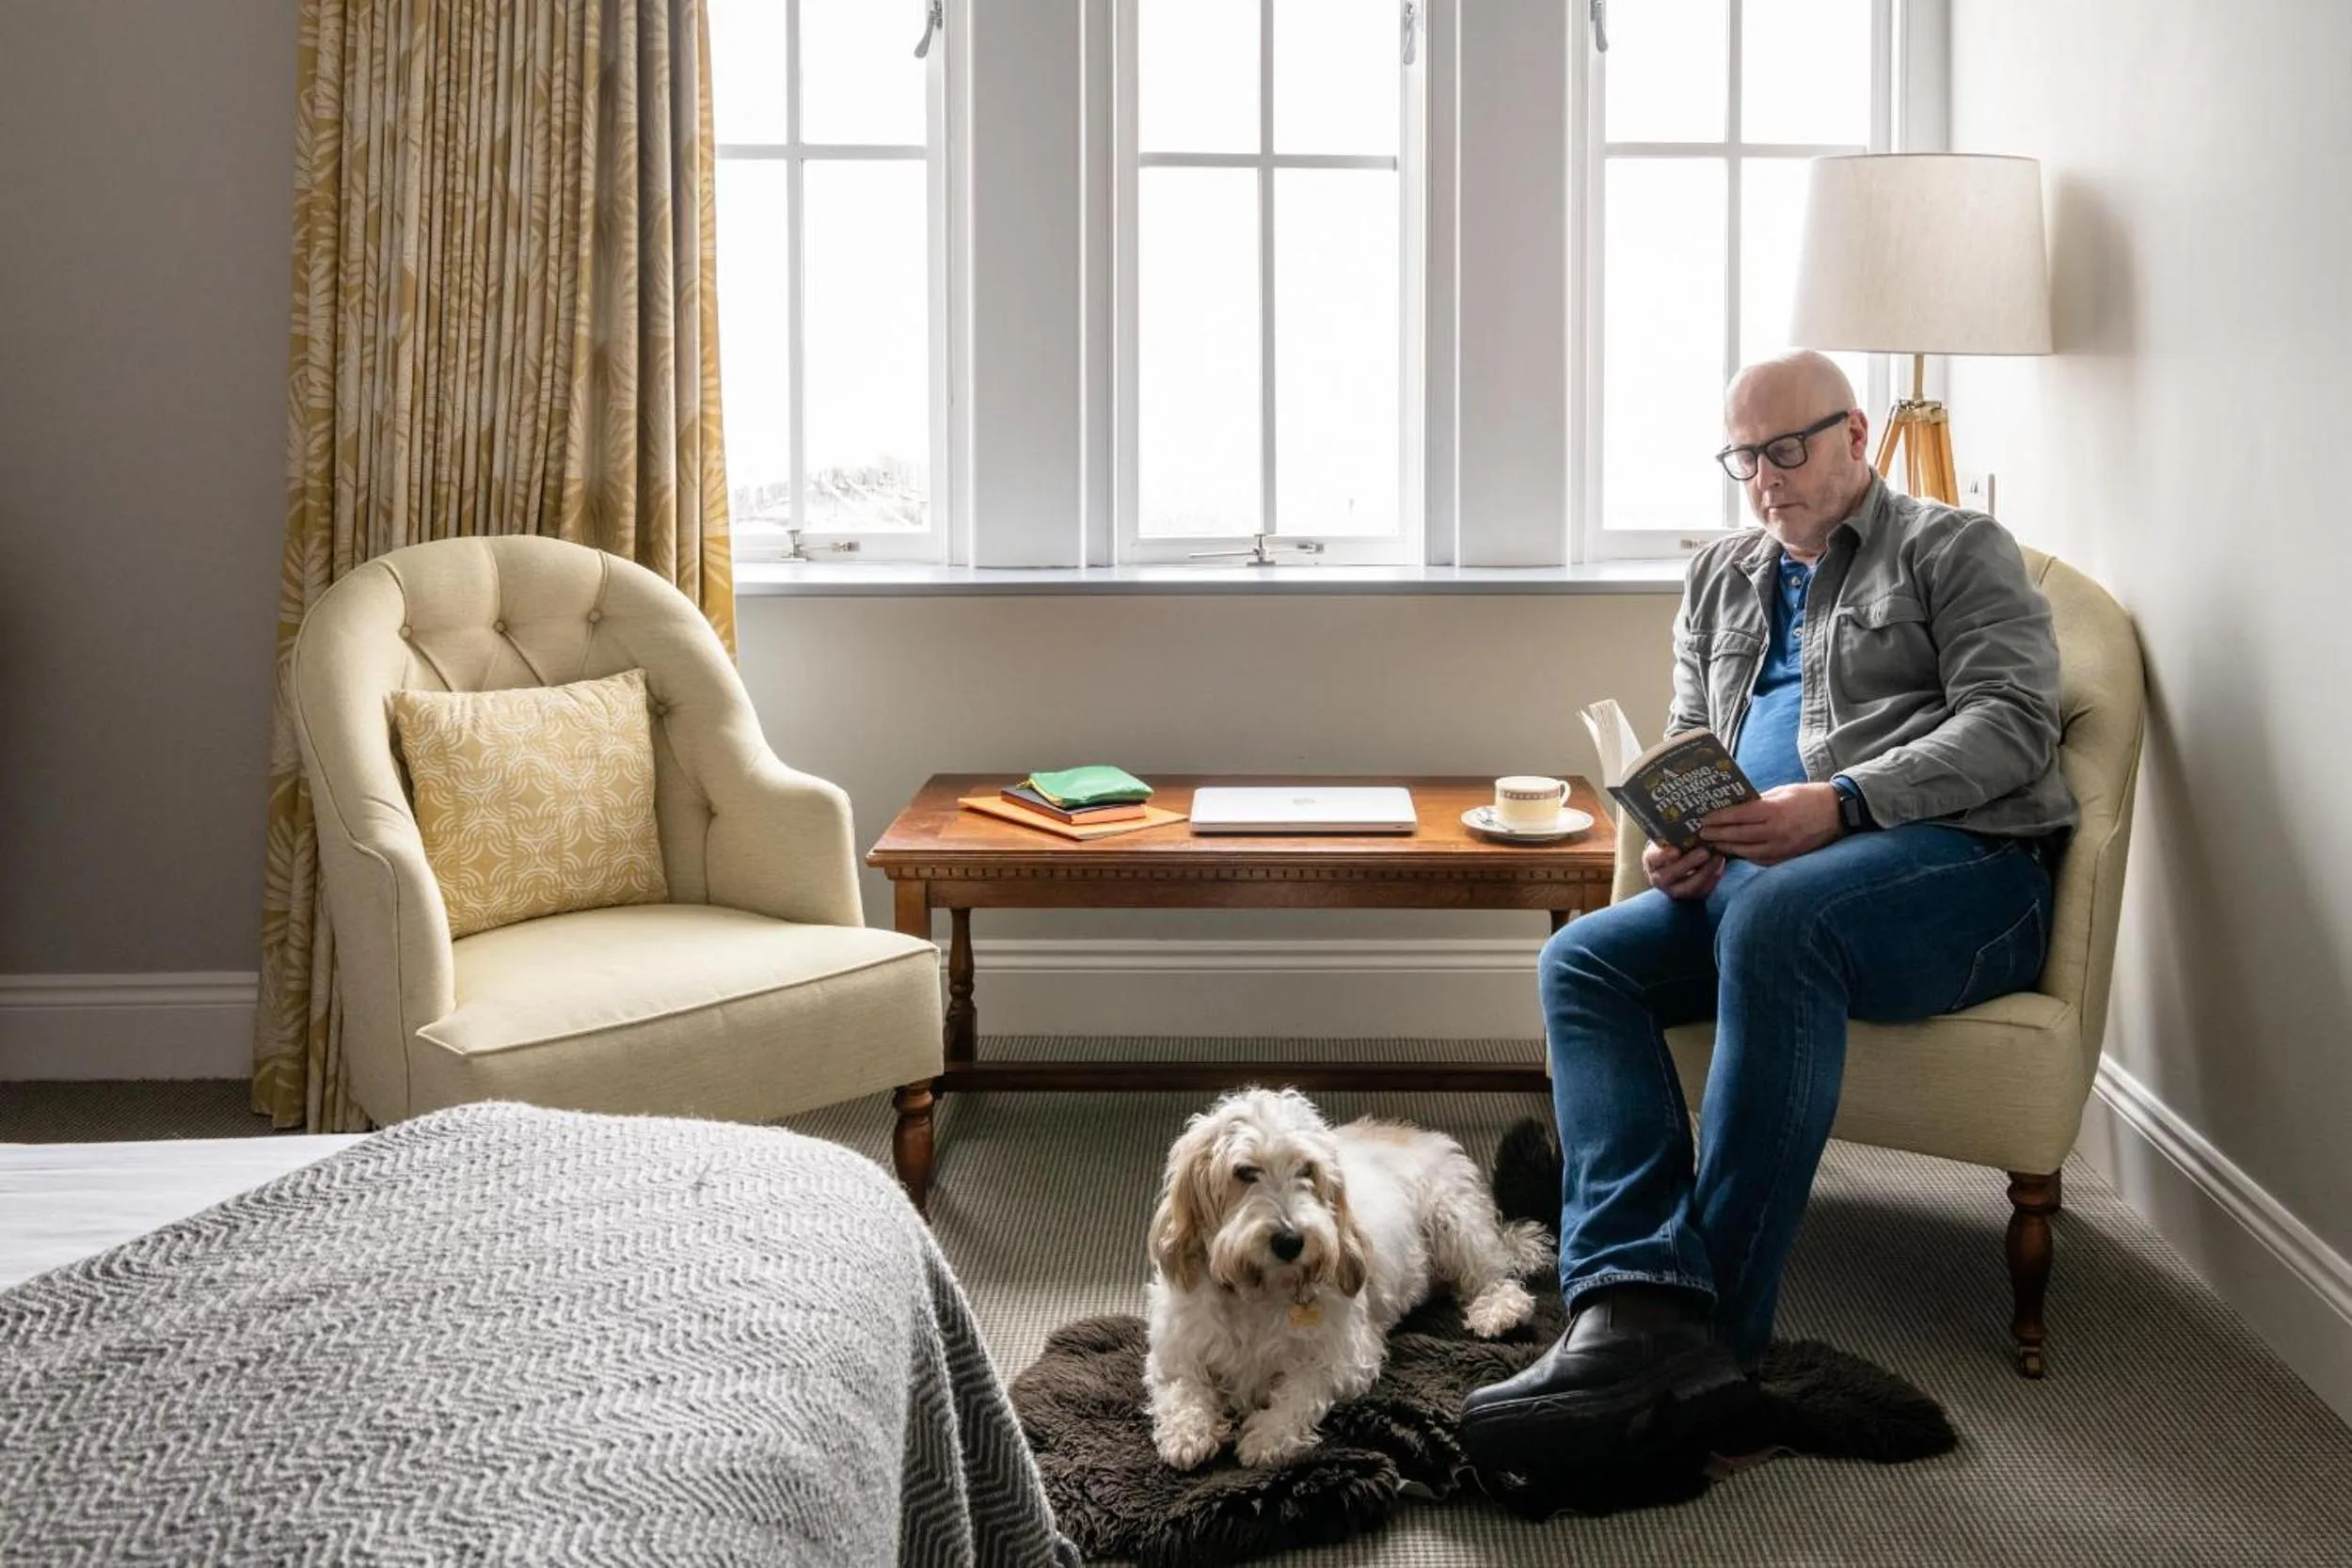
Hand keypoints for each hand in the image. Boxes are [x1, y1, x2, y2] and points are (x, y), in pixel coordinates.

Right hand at [1643, 839, 1726, 900]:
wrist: (1678, 862)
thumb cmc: (1674, 845)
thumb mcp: (1669, 838)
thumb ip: (1675, 834)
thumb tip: (1690, 819)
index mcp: (1651, 861)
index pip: (1654, 859)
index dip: (1664, 855)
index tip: (1676, 850)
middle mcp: (1659, 878)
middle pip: (1670, 875)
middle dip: (1688, 864)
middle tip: (1704, 852)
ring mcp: (1675, 890)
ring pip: (1688, 887)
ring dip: (1705, 872)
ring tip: (1718, 857)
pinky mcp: (1692, 895)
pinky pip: (1703, 891)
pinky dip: (1713, 879)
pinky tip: (1720, 865)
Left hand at [1698, 783, 1843, 865]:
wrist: (1839, 814)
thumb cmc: (1809, 797)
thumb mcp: (1782, 792)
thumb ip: (1758, 801)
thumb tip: (1734, 806)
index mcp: (1774, 811)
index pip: (1739, 816)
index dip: (1719, 818)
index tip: (1704, 818)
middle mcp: (1776, 832)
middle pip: (1738, 835)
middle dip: (1717, 835)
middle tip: (1701, 833)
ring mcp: (1781, 848)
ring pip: (1746, 851)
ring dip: (1727, 848)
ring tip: (1712, 843)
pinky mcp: (1786, 858)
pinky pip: (1759, 859)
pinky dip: (1744, 855)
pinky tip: (1733, 851)